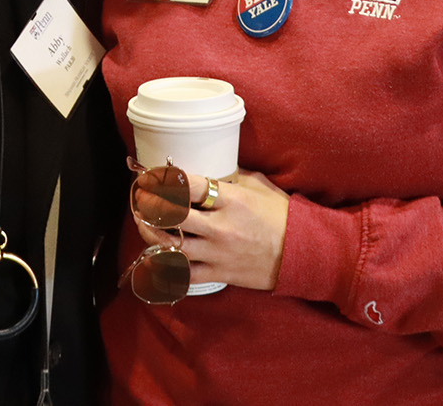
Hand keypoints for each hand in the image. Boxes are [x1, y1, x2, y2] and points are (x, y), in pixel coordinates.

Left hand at [130, 169, 289, 290]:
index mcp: (231, 200)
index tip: (153, 176)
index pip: (189, 186)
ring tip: (142, 224)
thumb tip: (212, 168)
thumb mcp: (259, 187)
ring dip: (151, 234)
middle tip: (140, 199)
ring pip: (172, 245)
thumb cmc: (283, 217)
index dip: (165, 179)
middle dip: (150, 206)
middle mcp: (220, 226)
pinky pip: (184, 274)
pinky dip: (167, 268)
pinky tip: (155, 258)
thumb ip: (232, 177)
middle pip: (173, 215)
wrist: (302, 254)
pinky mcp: (219, 273)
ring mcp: (218, 252)